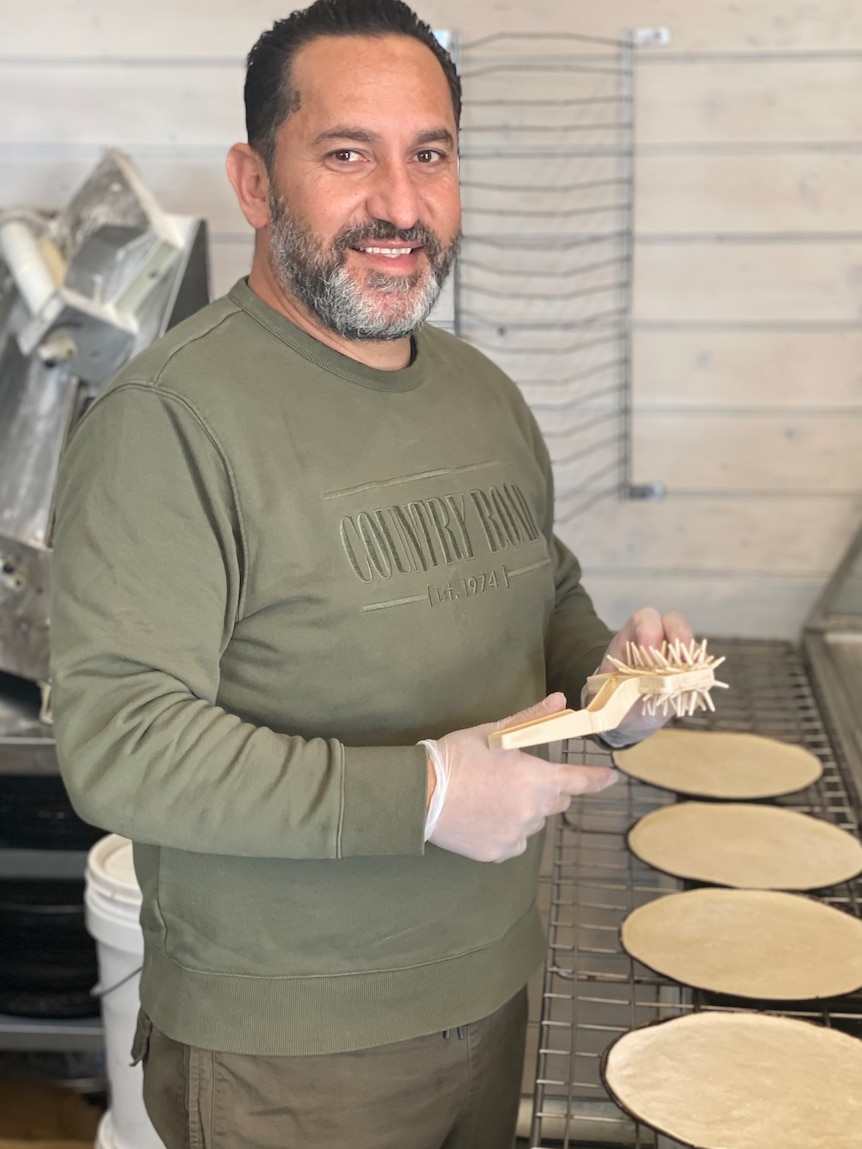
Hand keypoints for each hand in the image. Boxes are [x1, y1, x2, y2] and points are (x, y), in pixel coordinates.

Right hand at [427, 694, 617, 862]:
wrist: (422, 794)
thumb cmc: (458, 757)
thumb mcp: (493, 733)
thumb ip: (531, 719)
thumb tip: (560, 701)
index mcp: (537, 779)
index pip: (580, 781)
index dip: (598, 779)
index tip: (611, 778)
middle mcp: (534, 810)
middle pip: (557, 801)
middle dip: (548, 790)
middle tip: (520, 778)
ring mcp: (517, 835)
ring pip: (534, 821)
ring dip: (525, 810)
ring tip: (493, 797)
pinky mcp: (499, 852)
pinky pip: (515, 841)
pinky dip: (507, 830)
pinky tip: (484, 817)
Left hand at [597, 607, 693, 744]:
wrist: (625, 717)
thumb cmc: (613, 699)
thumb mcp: (608, 693)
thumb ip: (615, 690)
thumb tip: (621, 692)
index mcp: (632, 638)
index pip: (644, 619)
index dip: (648, 630)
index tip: (648, 651)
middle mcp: (657, 639)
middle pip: (674, 622)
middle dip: (679, 635)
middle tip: (681, 659)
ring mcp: (676, 655)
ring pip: (691, 644)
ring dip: (692, 659)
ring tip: (688, 678)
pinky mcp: (689, 673)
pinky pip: (700, 668)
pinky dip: (699, 677)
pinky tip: (692, 690)